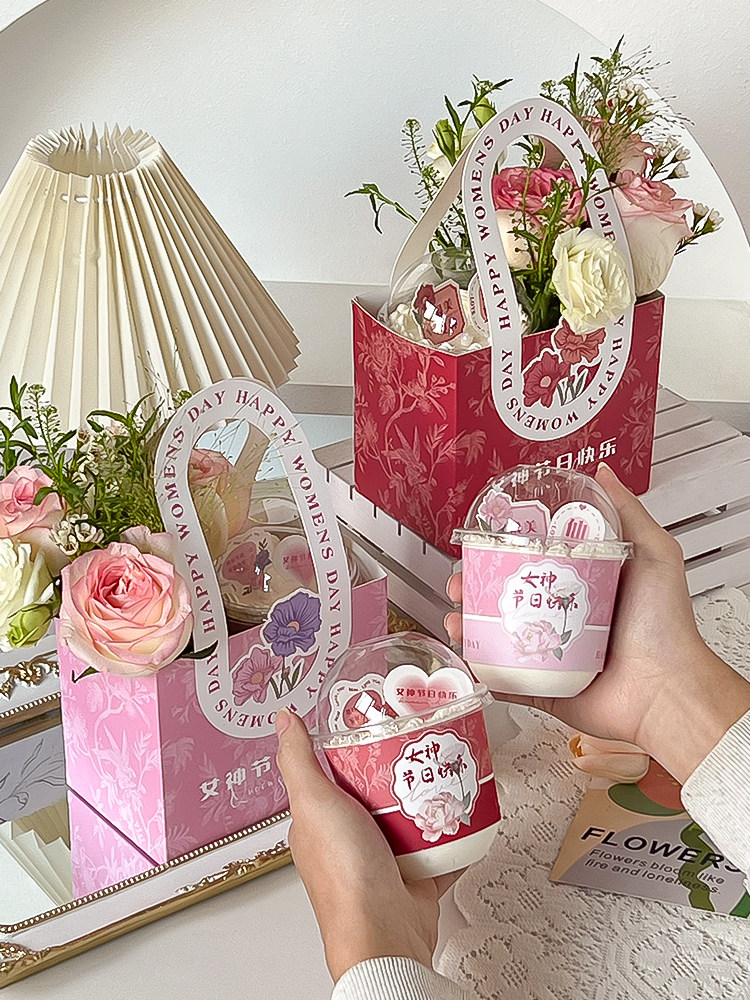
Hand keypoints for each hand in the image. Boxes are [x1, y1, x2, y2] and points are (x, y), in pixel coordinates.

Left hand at [275, 708, 456, 981]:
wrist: (386, 933)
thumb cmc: (343, 876)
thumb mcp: (313, 802)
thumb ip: (298, 759)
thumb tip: (284, 720)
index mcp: (320, 822)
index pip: (333, 774)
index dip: (352, 748)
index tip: (375, 725)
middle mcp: (350, 841)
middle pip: (376, 791)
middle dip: (397, 770)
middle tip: (417, 746)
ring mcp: (384, 858)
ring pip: (409, 815)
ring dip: (427, 796)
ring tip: (442, 770)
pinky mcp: (415, 873)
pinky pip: (438, 845)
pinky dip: (452, 830)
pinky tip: (461, 810)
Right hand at [446, 463, 749, 783]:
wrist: (665, 690)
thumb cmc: (664, 624)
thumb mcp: (654, 553)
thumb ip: (628, 512)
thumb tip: (603, 473)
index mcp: (581, 586)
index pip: (532, 562)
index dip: (502, 553)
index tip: (481, 545)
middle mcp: (562, 617)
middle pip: (506, 597)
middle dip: (474, 588)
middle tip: (460, 583)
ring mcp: (549, 653)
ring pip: (496, 635)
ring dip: (469, 625)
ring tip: (457, 619)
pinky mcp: (543, 686)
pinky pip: (502, 676)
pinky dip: (479, 667)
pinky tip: (466, 653)